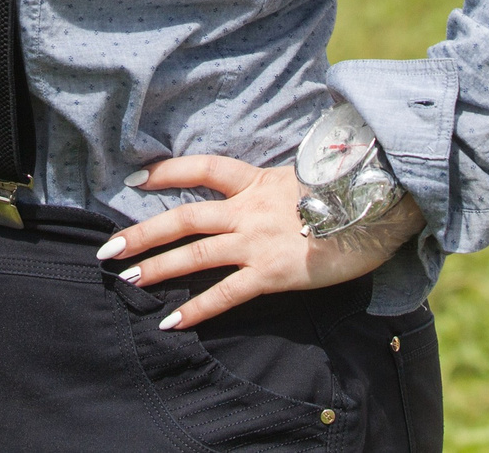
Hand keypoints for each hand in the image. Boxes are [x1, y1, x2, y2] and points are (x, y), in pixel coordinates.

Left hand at [93, 156, 424, 331]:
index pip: (201, 167)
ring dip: (157, 268)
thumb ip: (273, 186)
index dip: (166, 171)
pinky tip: (172, 322)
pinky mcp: (273, 273)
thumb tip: (260, 191)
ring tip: (127, 281)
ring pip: (195, 254)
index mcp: (255, 179)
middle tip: (108, 248)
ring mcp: (258, 241)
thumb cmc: (346, 194)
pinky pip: (226, 293)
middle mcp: (249, 208)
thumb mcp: (302, 178)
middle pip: (184, 216)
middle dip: (143, 233)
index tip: (136, 178)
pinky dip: (197, 308)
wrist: (380, 208)